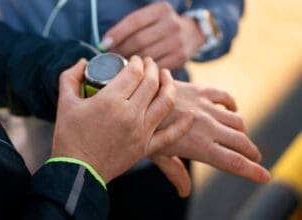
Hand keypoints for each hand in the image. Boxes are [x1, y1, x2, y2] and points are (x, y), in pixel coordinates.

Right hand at [51, 57, 193, 182]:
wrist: (77, 170)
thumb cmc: (69, 136)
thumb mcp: (65, 102)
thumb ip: (70, 77)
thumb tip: (81, 62)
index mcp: (110, 100)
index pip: (134, 72)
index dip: (137, 61)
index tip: (134, 59)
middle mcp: (130, 114)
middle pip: (151, 83)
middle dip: (152, 67)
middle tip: (149, 62)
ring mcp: (141, 131)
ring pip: (165, 102)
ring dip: (169, 84)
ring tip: (166, 76)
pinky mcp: (145, 147)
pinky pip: (170, 135)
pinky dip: (183, 124)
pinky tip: (190, 115)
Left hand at [101, 2, 204, 69]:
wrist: (193, 33)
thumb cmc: (161, 26)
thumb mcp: (150, 18)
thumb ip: (130, 27)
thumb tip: (106, 43)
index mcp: (160, 10)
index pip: (134, 22)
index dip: (117, 33)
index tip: (105, 44)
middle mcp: (171, 24)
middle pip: (139, 41)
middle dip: (121, 50)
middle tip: (110, 57)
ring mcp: (177, 42)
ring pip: (146, 56)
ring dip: (130, 63)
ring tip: (121, 66)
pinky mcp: (180, 58)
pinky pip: (155, 68)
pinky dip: (143, 72)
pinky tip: (136, 73)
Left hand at [148, 81, 270, 196]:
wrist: (135, 96)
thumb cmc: (141, 129)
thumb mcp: (157, 154)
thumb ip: (174, 171)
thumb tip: (185, 192)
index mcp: (198, 146)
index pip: (233, 162)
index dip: (252, 171)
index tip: (264, 175)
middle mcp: (207, 127)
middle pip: (241, 142)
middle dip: (251, 153)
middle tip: (254, 158)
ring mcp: (205, 107)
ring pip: (237, 121)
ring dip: (242, 131)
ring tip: (241, 137)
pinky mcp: (200, 91)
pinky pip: (225, 96)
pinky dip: (232, 105)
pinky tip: (231, 109)